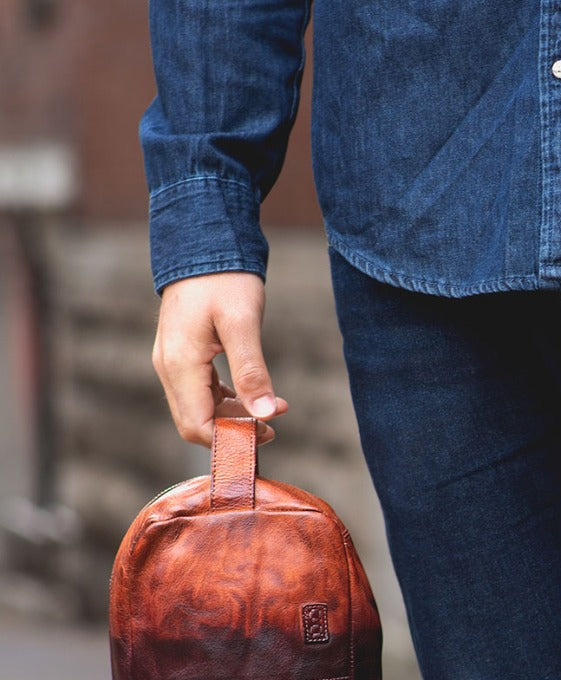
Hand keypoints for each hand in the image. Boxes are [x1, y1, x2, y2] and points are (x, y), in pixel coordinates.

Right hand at [152, 271, 287, 446]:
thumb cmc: (224, 277)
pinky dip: (227, 400)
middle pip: (195, 422)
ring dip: (234, 415)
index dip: (230, 439)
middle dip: (234, 430)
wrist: (203, 241)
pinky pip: (201, 391)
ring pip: (199, 408)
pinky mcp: (183, 354)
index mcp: (179, 363)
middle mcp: (168, 367)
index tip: (267, 434)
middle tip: (274, 424)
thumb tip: (265, 414)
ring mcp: (172, 361)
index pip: (197, 425)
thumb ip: (252, 370)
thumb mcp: (243, 323)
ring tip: (273, 407)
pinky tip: (254, 394)